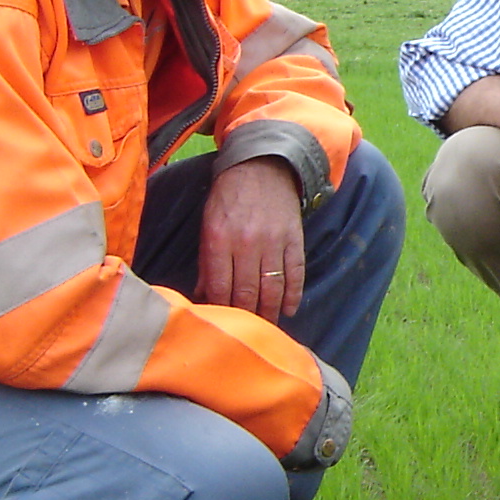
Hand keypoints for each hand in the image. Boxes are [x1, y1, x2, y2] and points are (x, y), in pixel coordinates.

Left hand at [199, 157, 304, 322]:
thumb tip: (205, 296)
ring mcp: (273, 242)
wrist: (261, 166)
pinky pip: (295, 273)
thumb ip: (207, 262)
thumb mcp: (208, 225)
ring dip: (269, 312)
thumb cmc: (227, 197)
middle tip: (246, 333)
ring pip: (272, 288)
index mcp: (219, 239)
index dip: (221, 309)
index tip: (223, 324)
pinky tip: (288, 309)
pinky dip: (293, 295)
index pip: (220, 286)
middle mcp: (247, 243)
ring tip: (267, 328)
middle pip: (247, 292)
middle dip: (246, 316)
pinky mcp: (294, 239)